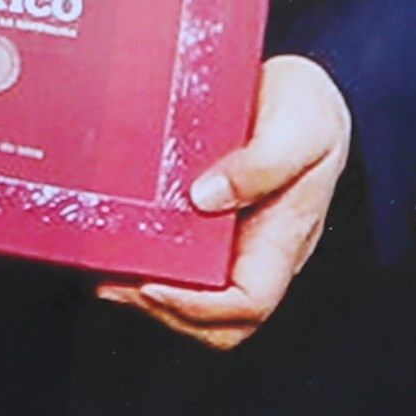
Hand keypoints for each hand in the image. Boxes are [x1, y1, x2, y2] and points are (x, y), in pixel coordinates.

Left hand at [102, 52, 350, 352]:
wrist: (305, 94)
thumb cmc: (310, 112)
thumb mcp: (298, 128)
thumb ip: (261, 164)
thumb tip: (205, 198)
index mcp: (284, 239)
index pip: (249, 303)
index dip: (199, 307)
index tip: (152, 285)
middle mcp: (257, 252)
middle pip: (219, 320)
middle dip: (165, 312)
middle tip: (114, 284)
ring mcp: (233, 243)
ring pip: (196, 299)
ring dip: (148, 297)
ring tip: (105, 272)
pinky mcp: (209, 223)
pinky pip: (181, 263)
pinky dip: (147, 265)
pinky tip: (115, 246)